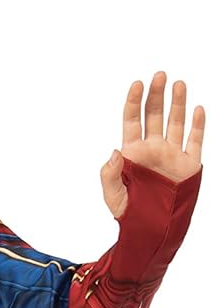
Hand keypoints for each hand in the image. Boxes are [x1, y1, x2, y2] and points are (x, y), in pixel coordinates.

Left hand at [101, 71, 204, 217]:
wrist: (153, 232)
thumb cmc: (130, 215)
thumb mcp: (114, 197)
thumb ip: (110, 174)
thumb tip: (114, 151)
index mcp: (134, 153)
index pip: (133, 121)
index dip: (134, 101)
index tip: (137, 84)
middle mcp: (154, 149)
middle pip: (155, 115)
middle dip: (156, 94)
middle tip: (159, 75)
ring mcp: (172, 155)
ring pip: (176, 122)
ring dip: (178, 103)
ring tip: (178, 84)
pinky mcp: (189, 164)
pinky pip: (194, 140)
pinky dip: (197, 125)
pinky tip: (198, 109)